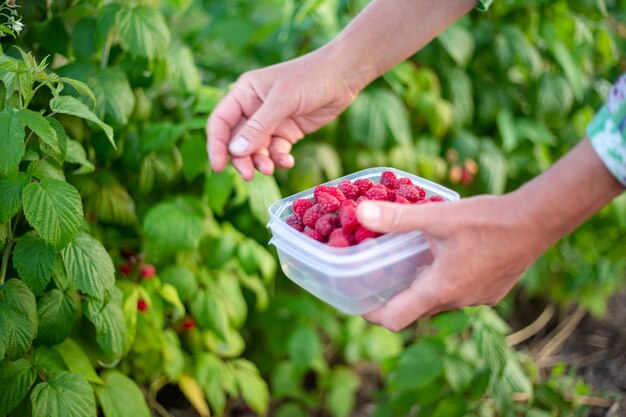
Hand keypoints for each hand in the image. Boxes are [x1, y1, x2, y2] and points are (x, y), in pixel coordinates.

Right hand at [206, 46, 365, 179]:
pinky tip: (288, 162)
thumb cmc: (311, 78)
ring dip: (261, 162)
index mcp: (244, 93)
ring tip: (271, 169)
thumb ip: (259, 127)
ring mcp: (271, 122)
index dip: (216, 145)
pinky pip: (276, 151)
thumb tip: (235, 151)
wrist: (343, 76)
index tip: (218, 167)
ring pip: (256, 150)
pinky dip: (279, 160)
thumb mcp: (282, 101)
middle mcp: (253, 109)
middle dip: (241, 159)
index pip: (220, 122)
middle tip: (249, 175)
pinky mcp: (287, 132)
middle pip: (237, 141)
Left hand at [356, 194, 545, 330]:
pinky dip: (445, 283)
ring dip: (421, 290)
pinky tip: (444, 259)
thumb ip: (398, 217)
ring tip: (409, 265)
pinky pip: (459, 295)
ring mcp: (477, 300)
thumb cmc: (487, 219)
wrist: (537, 221)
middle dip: (394, 299)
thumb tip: (360, 212)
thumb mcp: (437, 216)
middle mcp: (457, 302)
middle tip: (379, 277)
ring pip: (438, 303)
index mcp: (439, 289)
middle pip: (415, 312)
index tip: (360, 300)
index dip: (372, 314)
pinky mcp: (492, 293)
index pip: (394, 320)